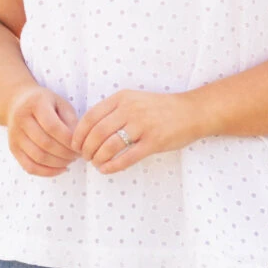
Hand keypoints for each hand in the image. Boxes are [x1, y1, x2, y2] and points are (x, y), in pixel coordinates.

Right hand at [6, 85, 80, 176]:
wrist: (18, 102)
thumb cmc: (45, 103)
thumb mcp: (60, 103)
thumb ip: (70, 120)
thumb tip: (78, 142)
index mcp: (35, 104)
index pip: (52, 126)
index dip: (68, 140)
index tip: (80, 145)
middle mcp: (21, 119)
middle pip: (45, 143)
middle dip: (65, 153)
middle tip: (77, 155)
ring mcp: (15, 135)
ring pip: (38, 157)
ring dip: (58, 163)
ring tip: (70, 160)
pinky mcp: (13, 148)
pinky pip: (29, 166)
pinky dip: (47, 172)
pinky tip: (60, 169)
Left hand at [72, 89, 201, 174]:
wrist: (192, 112)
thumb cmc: (160, 108)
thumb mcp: (134, 100)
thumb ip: (114, 110)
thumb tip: (88, 130)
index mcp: (122, 98)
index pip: (90, 116)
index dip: (79, 134)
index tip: (75, 144)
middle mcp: (131, 109)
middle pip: (97, 133)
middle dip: (86, 148)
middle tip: (85, 157)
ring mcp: (143, 126)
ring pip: (110, 146)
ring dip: (98, 158)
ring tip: (96, 163)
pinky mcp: (154, 142)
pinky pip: (127, 157)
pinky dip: (113, 166)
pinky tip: (106, 170)